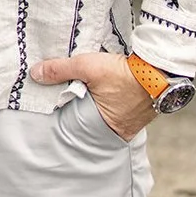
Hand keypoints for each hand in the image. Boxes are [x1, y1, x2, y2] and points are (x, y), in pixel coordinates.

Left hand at [29, 50, 155, 140]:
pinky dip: (110, 100)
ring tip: (84, 90)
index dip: (62, 111)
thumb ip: (60, 70)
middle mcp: (114, 129)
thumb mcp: (87, 67)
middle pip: (87, 120)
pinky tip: (105, 89)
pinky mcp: (137, 112)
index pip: (71, 122)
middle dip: (77, 110)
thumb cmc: (125, 74)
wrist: (160, 71)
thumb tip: (36, 73)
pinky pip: (117, 108)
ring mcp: (128, 123)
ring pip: (102, 114)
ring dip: (95, 104)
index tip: (51, 100)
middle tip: (66, 95)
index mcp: (97, 124)